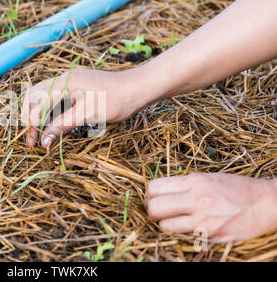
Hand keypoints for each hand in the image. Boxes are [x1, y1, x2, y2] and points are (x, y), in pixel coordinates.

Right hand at [22, 68, 147, 147]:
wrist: (138, 89)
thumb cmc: (116, 99)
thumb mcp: (88, 114)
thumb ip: (63, 125)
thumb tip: (44, 141)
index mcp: (64, 82)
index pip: (36, 102)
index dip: (31, 123)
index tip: (34, 142)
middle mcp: (63, 80)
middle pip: (34, 97)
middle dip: (30, 118)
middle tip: (32, 140)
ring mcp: (69, 84)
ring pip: (44, 100)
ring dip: (40, 118)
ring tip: (40, 137)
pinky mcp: (76, 90)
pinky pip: (57, 102)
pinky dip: (51, 115)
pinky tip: (53, 128)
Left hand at [145, 173, 276, 241]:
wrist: (267, 203)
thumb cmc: (235, 188)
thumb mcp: (206, 177)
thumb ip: (182, 184)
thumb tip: (156, 192)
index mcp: (194, 181)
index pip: (154, 188)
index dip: (149, 194)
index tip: (153, 197)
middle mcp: (197, 200)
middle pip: (154, 208)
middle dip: (152, 210)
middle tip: (158, 211)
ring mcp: (204, 220)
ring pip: (165, 226)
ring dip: (166, 224)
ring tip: (176, 219)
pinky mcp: (211, 236)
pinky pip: (185, 236)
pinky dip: (184, 232)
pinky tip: (194, 225)